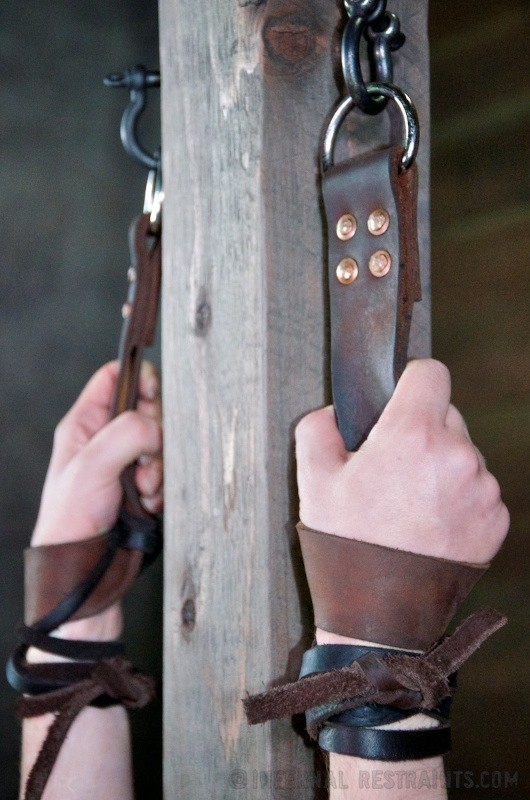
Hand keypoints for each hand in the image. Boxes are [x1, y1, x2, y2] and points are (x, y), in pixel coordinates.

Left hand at [29, 361, 162, 640]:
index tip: (153, 394)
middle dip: (155, 434)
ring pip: (161, 445)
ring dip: (159, 467)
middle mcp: (104, 441)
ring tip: (141, 489)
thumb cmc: (70, 523)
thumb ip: (126, 434)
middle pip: (146, 411)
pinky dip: (163, 487)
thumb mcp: (91, 467)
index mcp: (84, 426)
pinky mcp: (140, 487)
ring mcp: (124, 465)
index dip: (138, 379)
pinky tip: (147, 503)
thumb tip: (155, 427)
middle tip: (144, 458)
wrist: (84, 573)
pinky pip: (166, 473)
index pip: (114, 378)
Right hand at [296, 359, 508, 566]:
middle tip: (392, 468)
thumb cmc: (345, 547)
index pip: (431, 372)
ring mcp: (481, 489)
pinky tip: (429, 525)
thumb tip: (337, 412)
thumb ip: (319, 426)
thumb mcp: (312, 480)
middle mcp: (457, 456)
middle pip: (446, 415)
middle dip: (421, 431)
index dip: (409, 381)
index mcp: (412, 435)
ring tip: (409, 504)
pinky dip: (457, 498)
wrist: (380, 616)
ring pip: (463, 454)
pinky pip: (477, 489)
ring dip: (442, 466)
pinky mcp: (496, 520)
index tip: (398, 400)